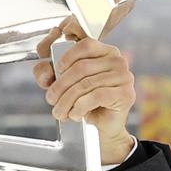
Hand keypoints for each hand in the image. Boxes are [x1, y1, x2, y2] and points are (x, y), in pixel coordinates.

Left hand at [33, 24, 138, 166]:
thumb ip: (49, 73)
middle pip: (82, 67)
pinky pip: (97, 96)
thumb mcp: (63, 83)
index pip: (85, 44)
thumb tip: (44, 73)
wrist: (103, 125)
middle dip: (61, 86)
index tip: (56, 70)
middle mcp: (117, 60)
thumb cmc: (86, 101)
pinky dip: (80, 107)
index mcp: (104, 51)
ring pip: (87, 84)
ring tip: (59, 112)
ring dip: (67, 101)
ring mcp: (124, 76)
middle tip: (51, 99)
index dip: (66, 56)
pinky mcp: (125, 94)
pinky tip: (75, 115)